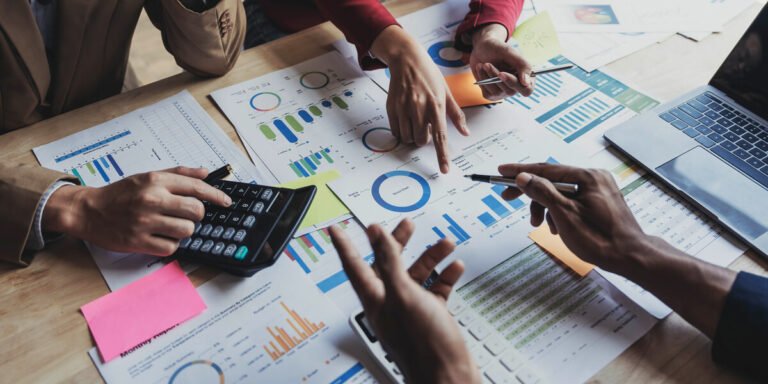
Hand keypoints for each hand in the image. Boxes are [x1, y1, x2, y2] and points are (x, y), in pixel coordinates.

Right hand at [43, 166, 231, 255]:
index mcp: (155, 181)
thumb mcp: (147, 176)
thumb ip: (178, 174)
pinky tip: (161, 236)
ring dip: (184, 230)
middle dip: (197, 215)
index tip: (226, 202)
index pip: (196, 188)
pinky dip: (170, 244)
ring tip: (172, 226)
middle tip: (188, 215)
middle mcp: (151, 200)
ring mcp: (145, 222)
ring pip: (186, 231)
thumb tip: (205, 173)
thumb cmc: (120, 194)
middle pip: (196, 211)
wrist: (88, 211)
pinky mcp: (138, 242)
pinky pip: (171, 247)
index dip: (216, 196)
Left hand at [330, 219, 479, 383]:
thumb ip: (389, 261)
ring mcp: (411, 310)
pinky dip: (444, 276)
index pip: (353, 265)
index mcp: (376, 299)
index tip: (336, 229)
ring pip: (417, 274)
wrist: (449, 377)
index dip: (345, 245)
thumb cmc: (423, 345)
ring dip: (430, 257)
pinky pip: (435, 289)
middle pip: (389, 265)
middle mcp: (391, 303)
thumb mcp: (403, 294)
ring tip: (445, 243)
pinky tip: (454, 267)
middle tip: (407, 224)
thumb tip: (376, 234)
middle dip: (399, 243)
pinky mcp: (431, 316)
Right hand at [372, 26, 469, 173]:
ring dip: (411, 135)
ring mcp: (404, 108)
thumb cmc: (429, 75)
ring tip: (414, 120)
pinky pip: (396, 131)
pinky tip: (405, 118)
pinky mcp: (392, 108)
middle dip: (423, 138)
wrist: (407, 59)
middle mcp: (420, 108)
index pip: (440, 137)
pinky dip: (401, 130)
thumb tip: (465, 133)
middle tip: (424, 125)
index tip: (444, 170)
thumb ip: (456, 115)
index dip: (442, 155)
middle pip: (421, 140)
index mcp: (436, 106)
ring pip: (407, 138)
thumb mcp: (447, 92)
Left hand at [469, 24, 533, 99]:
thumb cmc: (497, 49)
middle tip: (487, 64)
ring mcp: (504, 92)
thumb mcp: (509, 52)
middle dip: (496, 76)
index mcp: (525, 76)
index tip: (501, 73)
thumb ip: (522, 65)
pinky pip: (487, 92)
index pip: (527, 90)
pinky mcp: (491, 94)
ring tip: (484, 64)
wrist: (481, 48)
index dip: (515, 84)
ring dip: (488, 76)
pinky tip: (481, 69)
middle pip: (510, 91)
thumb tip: (526, 83)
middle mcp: (516, 87)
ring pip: (497, 92)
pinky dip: (482, 80)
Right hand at [498, 163, 646, 274]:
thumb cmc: (600, 239)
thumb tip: (523, 177)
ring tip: (540, 225)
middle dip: (531, 193)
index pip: (546, 169)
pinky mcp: (600, 202)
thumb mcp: (564, 215)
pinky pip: (572, 201)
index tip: (502, 171)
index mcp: (587, 176)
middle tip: (508, 198)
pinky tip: (556, 227)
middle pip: (553, 180)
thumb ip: (542, 192)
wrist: (630, 257)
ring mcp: (599, 190)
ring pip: (561, 193)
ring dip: (545, 207)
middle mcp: (594, 178)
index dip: (521, 171)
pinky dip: (559, 212)